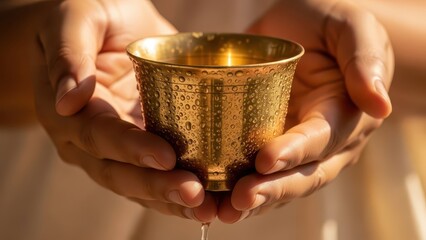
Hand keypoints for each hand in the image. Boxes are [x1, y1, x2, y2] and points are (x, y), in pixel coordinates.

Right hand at [35, 0, 215, 221]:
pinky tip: (207, 201)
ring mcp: (114, 147)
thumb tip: (68, 98)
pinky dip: (177, 192)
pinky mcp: (139, 146)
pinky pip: (154, 175)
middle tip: (195, 194)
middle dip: (156, 185)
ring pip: (138, 183)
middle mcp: (88, 139)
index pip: (98, 134)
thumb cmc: (88, 15)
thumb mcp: (77, 18)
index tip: (165, 156)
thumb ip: (69, 53)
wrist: (101, 28)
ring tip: (208, 208)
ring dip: (171, 198)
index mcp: (70, 109)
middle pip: (119, 171)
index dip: (130, 148)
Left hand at [217, 0, 392, 222]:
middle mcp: (322, 141)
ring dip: (250, 200)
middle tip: (238, 199)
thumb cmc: (329, 22)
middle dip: (270, 190)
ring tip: (221, 211)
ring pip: (277, 182)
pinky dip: (235, 189)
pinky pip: (255, 173)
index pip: (320, 139)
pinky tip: (213, 200)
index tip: (265, 159)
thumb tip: (380, 105)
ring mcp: (293, 146)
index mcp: (343, 115)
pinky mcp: (267, 143)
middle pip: (300, 174)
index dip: (294, 152)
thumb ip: (364, 59)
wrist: (302, 26)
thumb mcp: (351, 27)